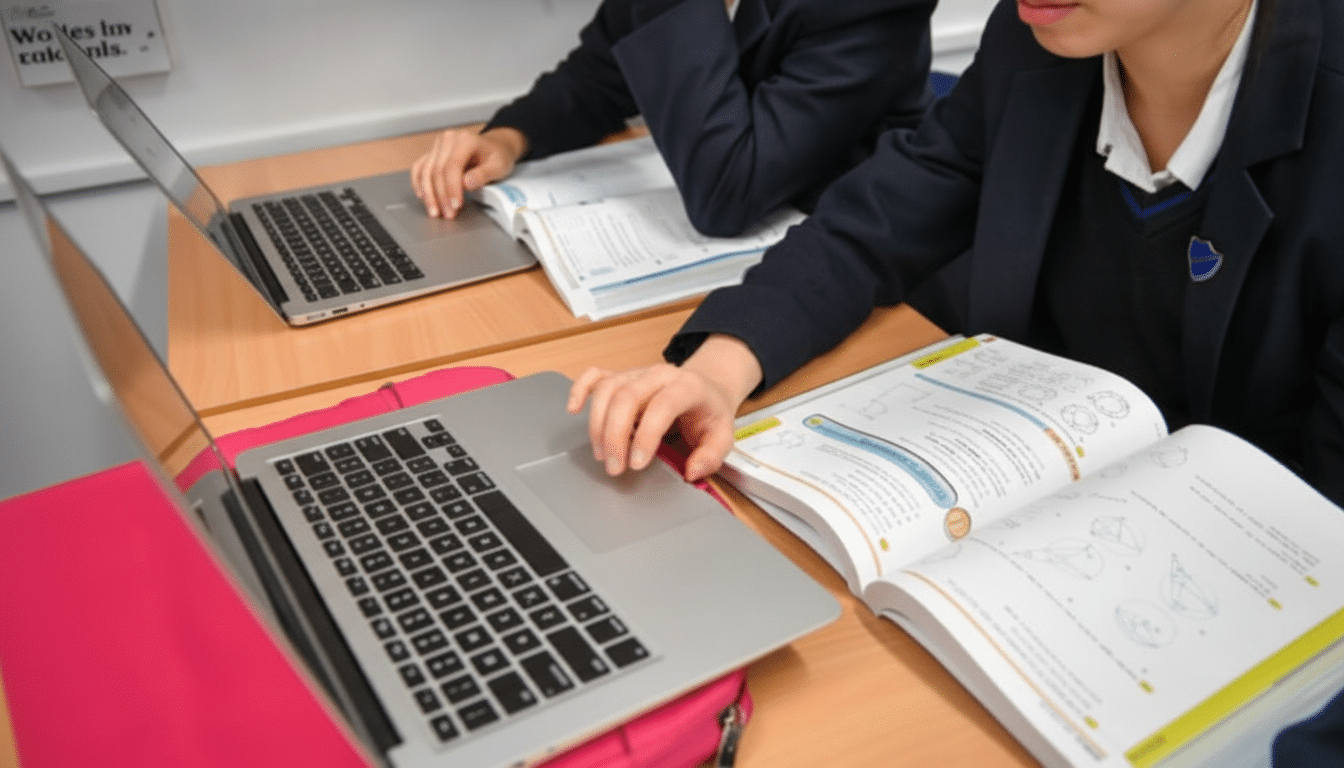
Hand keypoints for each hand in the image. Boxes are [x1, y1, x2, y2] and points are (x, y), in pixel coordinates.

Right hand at [410, 126, 527, 218]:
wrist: (494, 147)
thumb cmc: (497, 156)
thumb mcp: (499, 166)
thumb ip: (484, 174)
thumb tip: (467, 183)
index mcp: (465, 140)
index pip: (452, 166)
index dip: (452, 188)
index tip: (456, 205)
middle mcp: (448, 140)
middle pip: (437, 170)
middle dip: (441, 196)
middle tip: (448, 214)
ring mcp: (438, 146)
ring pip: (426, 171)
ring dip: (429, 194)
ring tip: (435, 212)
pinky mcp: (432, 153)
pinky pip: (419, 168)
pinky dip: (419, 183)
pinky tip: (422, 197)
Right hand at [566, 335, 762, 480]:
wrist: (706, 388)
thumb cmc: (709, 412)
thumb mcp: (723, 436)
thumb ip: (711, 456)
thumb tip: (692, 471)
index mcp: (687, 386)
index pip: (661, 406)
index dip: (646, 436)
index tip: (637, 463)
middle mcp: (659, 374)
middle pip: (626, 396)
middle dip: (615, 435)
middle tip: (614, 466)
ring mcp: (637, 373)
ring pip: (607, 389)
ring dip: (598, 424)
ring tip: (602, 454)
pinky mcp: (622, 377)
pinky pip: (595, 375)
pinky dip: (580, 389)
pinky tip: (574, 409)